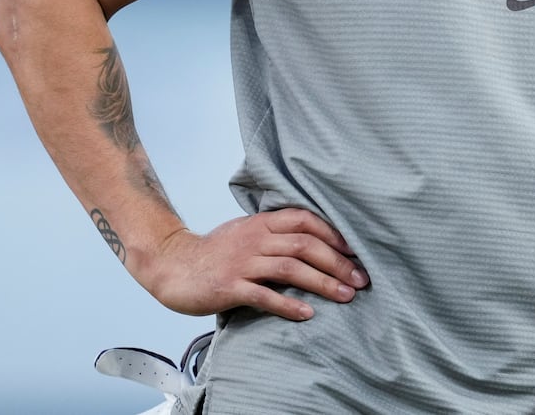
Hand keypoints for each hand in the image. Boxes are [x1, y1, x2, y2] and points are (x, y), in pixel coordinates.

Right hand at [142, 208, 368, 320]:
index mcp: (261, 223)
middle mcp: (254, 239)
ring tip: (346, 296)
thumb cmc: (214, 252)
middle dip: (337, 262)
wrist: (172, 265)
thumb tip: (311, 238)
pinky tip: (308, 314)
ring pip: (290, 269)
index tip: (355, 250)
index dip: (333, 233)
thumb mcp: (245, 231)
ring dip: (322, 283)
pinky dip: (288, 305)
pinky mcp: (230, 287)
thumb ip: (273, 232)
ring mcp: (242, 262)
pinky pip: (264, 296)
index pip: (304, 220)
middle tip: (361, 279)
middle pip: (304, 245)